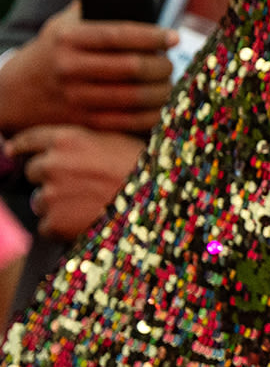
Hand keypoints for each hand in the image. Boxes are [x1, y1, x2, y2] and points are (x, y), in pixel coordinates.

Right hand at [0, 0, 176, 135]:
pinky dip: (150, 116)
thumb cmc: (56, 48)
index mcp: (69, 38)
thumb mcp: (73, 19)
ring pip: (134, 97)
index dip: (152, 36)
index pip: (120, 35)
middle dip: (162, 65)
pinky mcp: (82, 121)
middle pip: (132, 68)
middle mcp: (69, 67)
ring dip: (161, 91)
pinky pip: (127, 123)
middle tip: (170, 63)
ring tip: (168, 83)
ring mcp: (75, 97)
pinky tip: (160, 107)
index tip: (173, 37)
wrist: (17, 91)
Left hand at [6, 123, 144, 239]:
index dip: (21, 145)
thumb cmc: (146, 171)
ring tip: (89, 205)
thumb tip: (61, 149)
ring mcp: (51, 194)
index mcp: (69, 139)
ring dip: (56, 204)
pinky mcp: (54, 221)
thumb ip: (83, 143)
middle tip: (79, 186)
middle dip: (49, 179)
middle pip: (33, 171)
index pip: (30, 138)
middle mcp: (54, 163)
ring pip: (40, 200)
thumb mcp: (116, 142)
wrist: (158, 203)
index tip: (13, 150)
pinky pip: (46, 226)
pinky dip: (62, 227)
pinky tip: (87, 221)